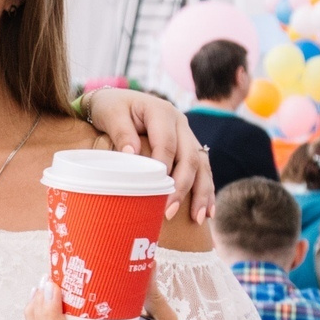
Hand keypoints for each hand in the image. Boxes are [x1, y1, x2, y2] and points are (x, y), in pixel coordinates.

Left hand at [82, 88, 213, 221]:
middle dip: (183, 186)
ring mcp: (186, 135)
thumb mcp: (110, 114)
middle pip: (189, 157)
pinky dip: (205, 190)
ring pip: (201, 165)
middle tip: (170, 211)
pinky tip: (208, 211)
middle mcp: (180, 123)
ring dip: (202, 192)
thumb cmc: (110, 107)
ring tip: (199, 218)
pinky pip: (202, 169)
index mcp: (161, 112)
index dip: (163, 167)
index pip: (166, 143)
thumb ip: (121, 132)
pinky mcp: (187, 147)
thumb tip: (131, 154)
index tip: (156, 190)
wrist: (115, 100)